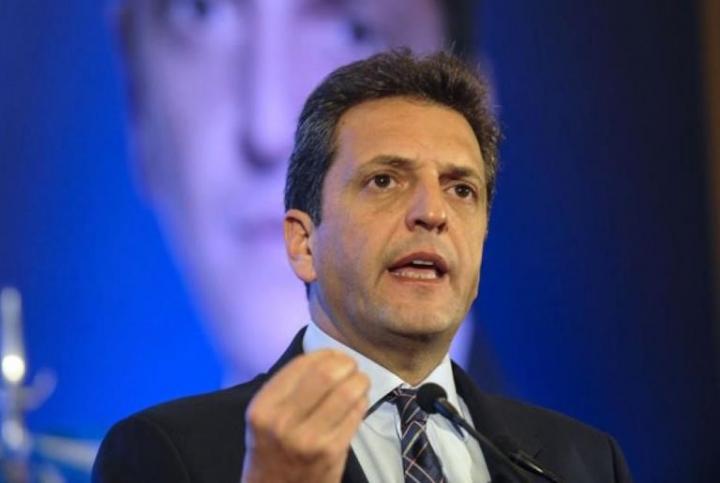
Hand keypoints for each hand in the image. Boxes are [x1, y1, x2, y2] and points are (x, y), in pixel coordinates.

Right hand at [241, 350, 369, 482]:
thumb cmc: (271, 449)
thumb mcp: (265, 416)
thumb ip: (287, 387)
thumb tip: (325, 357)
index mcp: (264, 407)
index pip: (302, 365)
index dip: (324, 354)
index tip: (333, 354)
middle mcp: (283, 422)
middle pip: (327, 374)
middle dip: (345, 363)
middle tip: (350, 365)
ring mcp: (310, 438)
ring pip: (347, 392)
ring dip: (359, 380)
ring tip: (359, 380)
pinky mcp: (333, 451)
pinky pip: (356, 413)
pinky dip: (362, 400)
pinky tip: (359, 400)